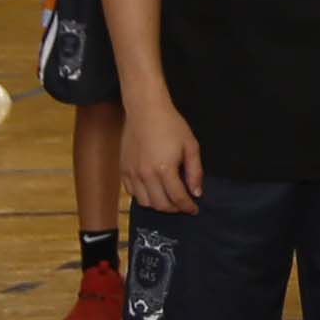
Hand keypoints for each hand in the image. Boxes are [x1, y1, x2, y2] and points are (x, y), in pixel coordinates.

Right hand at [125, 95, 203, 214]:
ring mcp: (132, 173)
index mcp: (165, 169)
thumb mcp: (191, 146)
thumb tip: (196, 192)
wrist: (146, 110)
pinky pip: (131, 192)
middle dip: (174, 209)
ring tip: (168, 199)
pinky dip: (143, 196)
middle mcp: (146, 174)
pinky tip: (152, 190)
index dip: (188, 207)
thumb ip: (195, 172)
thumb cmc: (171, 125)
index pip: (178, 198)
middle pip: (161, 204)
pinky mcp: (123, 169)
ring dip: (158, 205)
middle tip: (182, 205)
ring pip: (144, 202)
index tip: (193, 209)